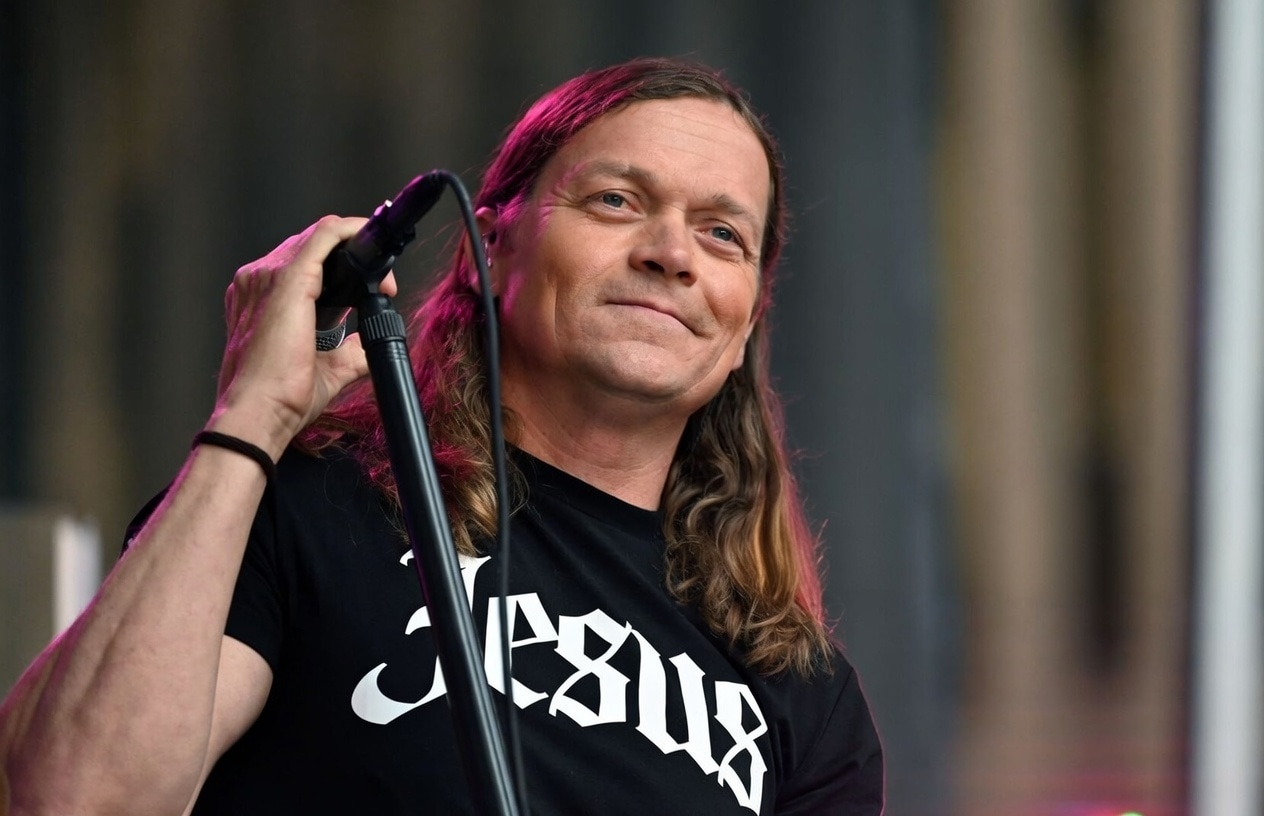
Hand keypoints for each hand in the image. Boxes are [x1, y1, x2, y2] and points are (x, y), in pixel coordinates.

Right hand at [209, 216, 397, 457]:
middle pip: (313, 247)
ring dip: (358, 250)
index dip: (343, 269)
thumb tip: (369, 344)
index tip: (373, 289)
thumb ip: (348, 351)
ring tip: (383, 281)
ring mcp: (267, 276)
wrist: (259, 413)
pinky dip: (352, 231)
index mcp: (261, 298)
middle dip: (355, 260)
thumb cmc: (280, 397)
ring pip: (320, 238)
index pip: (304, 263)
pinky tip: (370, 237)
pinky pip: (325, 235)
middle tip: (384, 287)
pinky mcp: (288, 279)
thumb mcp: (326, 368)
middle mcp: (258, 281)